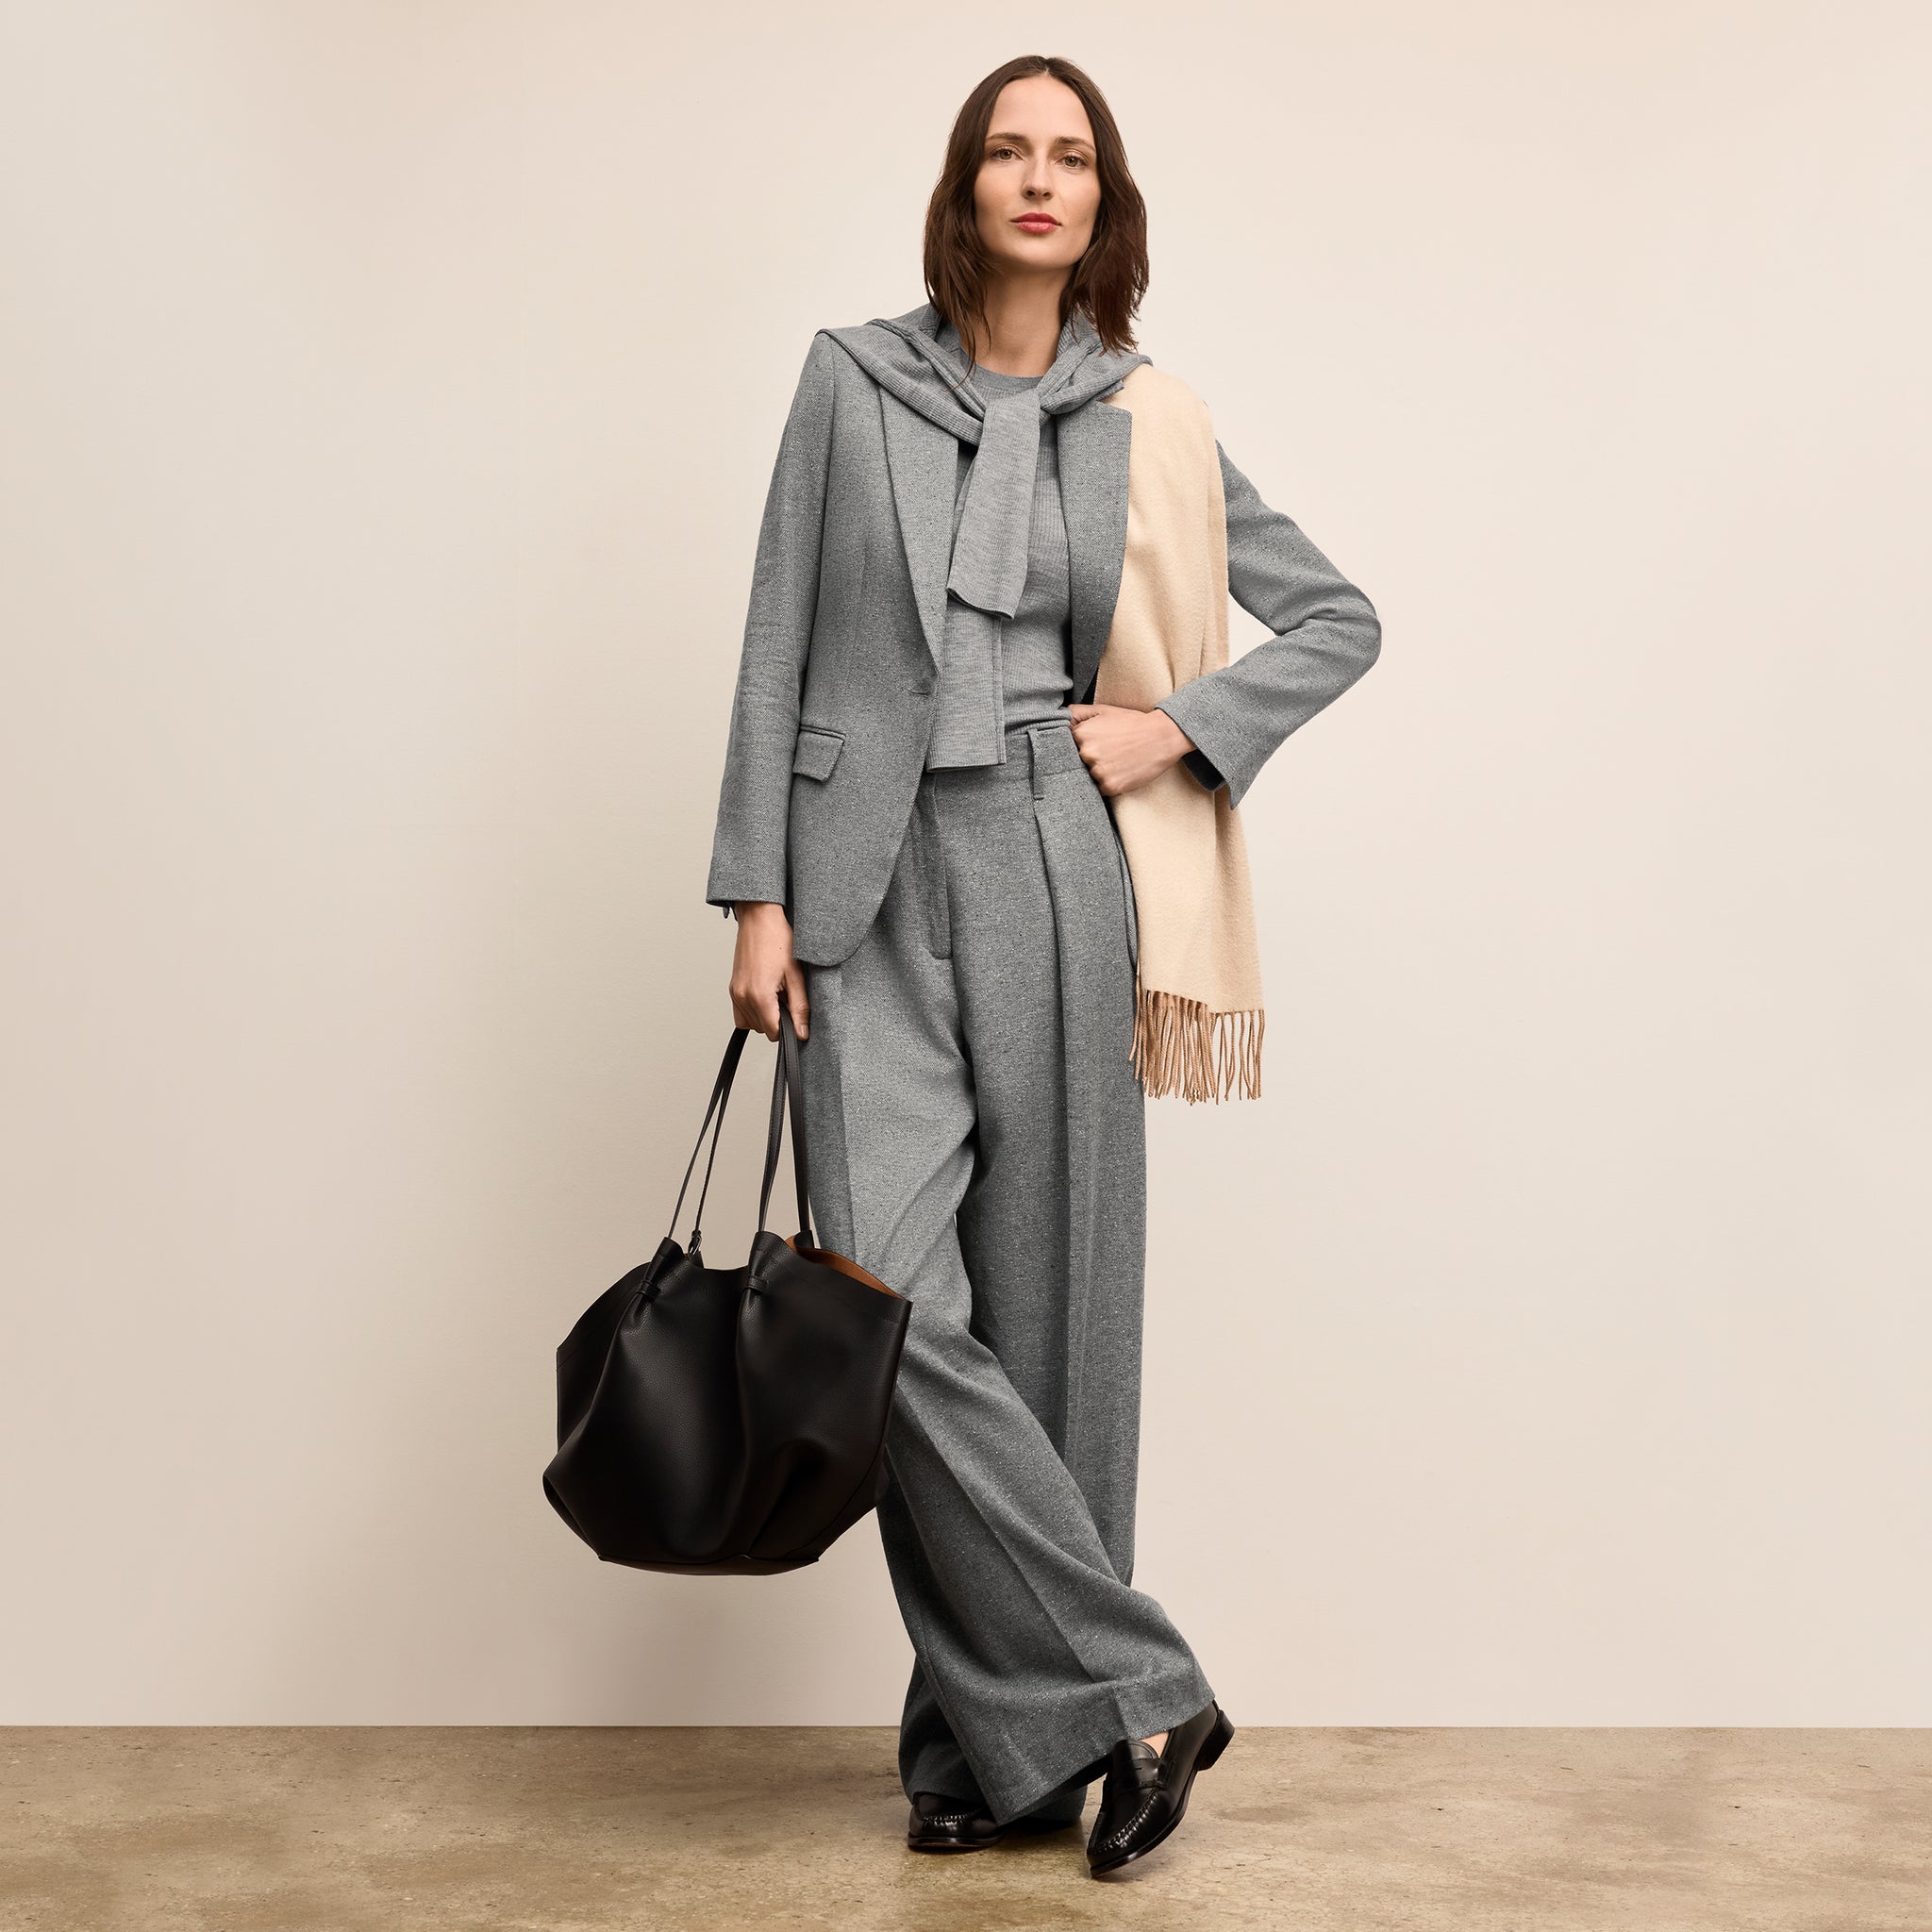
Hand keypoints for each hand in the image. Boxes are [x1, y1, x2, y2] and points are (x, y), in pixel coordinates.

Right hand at [729, 902, 808, 1040]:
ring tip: (777, 993)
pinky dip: (754, 1010)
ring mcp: (735, 993)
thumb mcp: (796, 975)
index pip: (773, 1032)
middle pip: (762, 1030)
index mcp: (758, 995)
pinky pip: (741, 1013)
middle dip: (777, 1019)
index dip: (788, 1028)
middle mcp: (742, 996)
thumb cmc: (778, 940)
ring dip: (765, 1016)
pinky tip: (765, 994)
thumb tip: (802, 1033)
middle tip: (787, 996)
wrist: (759, 919)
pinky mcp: (732, 988)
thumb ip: (800, 1008)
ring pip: (751, 1024)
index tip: (796, 1014)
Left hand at [1065, 703, 1194, 795]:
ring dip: (1100, 772)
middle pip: (1077, 763)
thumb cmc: (1133, 723)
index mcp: (1081, 734)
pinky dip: (1110, 783)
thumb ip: (1077, 713)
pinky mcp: (1110, 786)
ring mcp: (1098, 771)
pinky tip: (1122, 771)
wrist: (1162, 736)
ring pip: (1089, 777)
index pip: (1066, 747)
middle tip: (1109, 753)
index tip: (1094, 745)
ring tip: (1117, 761)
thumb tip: (1058, 719)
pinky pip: (1101, 789)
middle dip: (1089, 760)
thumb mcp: (1103, 710)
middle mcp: (1086, 753)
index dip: (1080, 747)